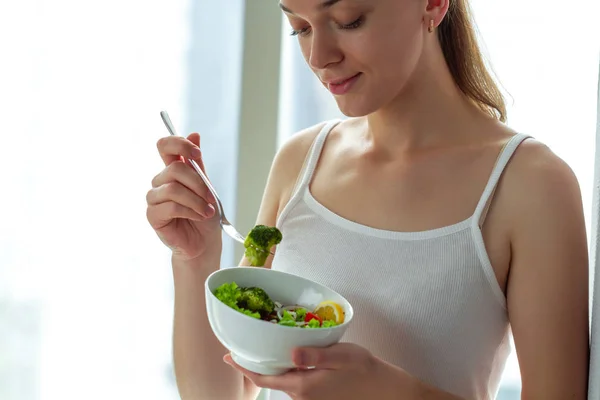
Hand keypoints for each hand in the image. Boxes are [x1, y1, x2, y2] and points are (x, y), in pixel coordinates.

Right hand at [146, 133, 220, 260]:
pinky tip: (198, 217)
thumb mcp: (206, 186)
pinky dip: (189, 211)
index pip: (165, 145)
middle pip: (175, 169)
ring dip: (196, 200)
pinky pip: (170, 206)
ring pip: (174, 189)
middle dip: (198, 183)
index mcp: (172, 170)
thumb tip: (194, 134)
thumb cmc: (204, 214)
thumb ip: (197, 163)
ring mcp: (154, 198)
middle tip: (211, 198)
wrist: (204, 242)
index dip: (179, 143)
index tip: (197, 154)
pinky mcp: (153, 215)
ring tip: (207, 211)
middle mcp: (160, 181)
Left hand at [224, 343, 408, 399]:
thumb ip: (316, 355)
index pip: (263, 379)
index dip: (244, 368)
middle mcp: (301, 397)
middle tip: (243, 346)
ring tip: (263, 346)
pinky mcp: (316, 397)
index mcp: (302, 386)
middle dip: (254, 365)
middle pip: (269, 380)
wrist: (383, 390)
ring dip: (270, 367)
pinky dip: (284, 370)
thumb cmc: (364, 371)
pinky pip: (293, 383)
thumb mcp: (341, 356)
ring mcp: (308, 399)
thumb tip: (291, 353)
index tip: (228, 356)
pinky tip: (288, 356)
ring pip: (281, 381)